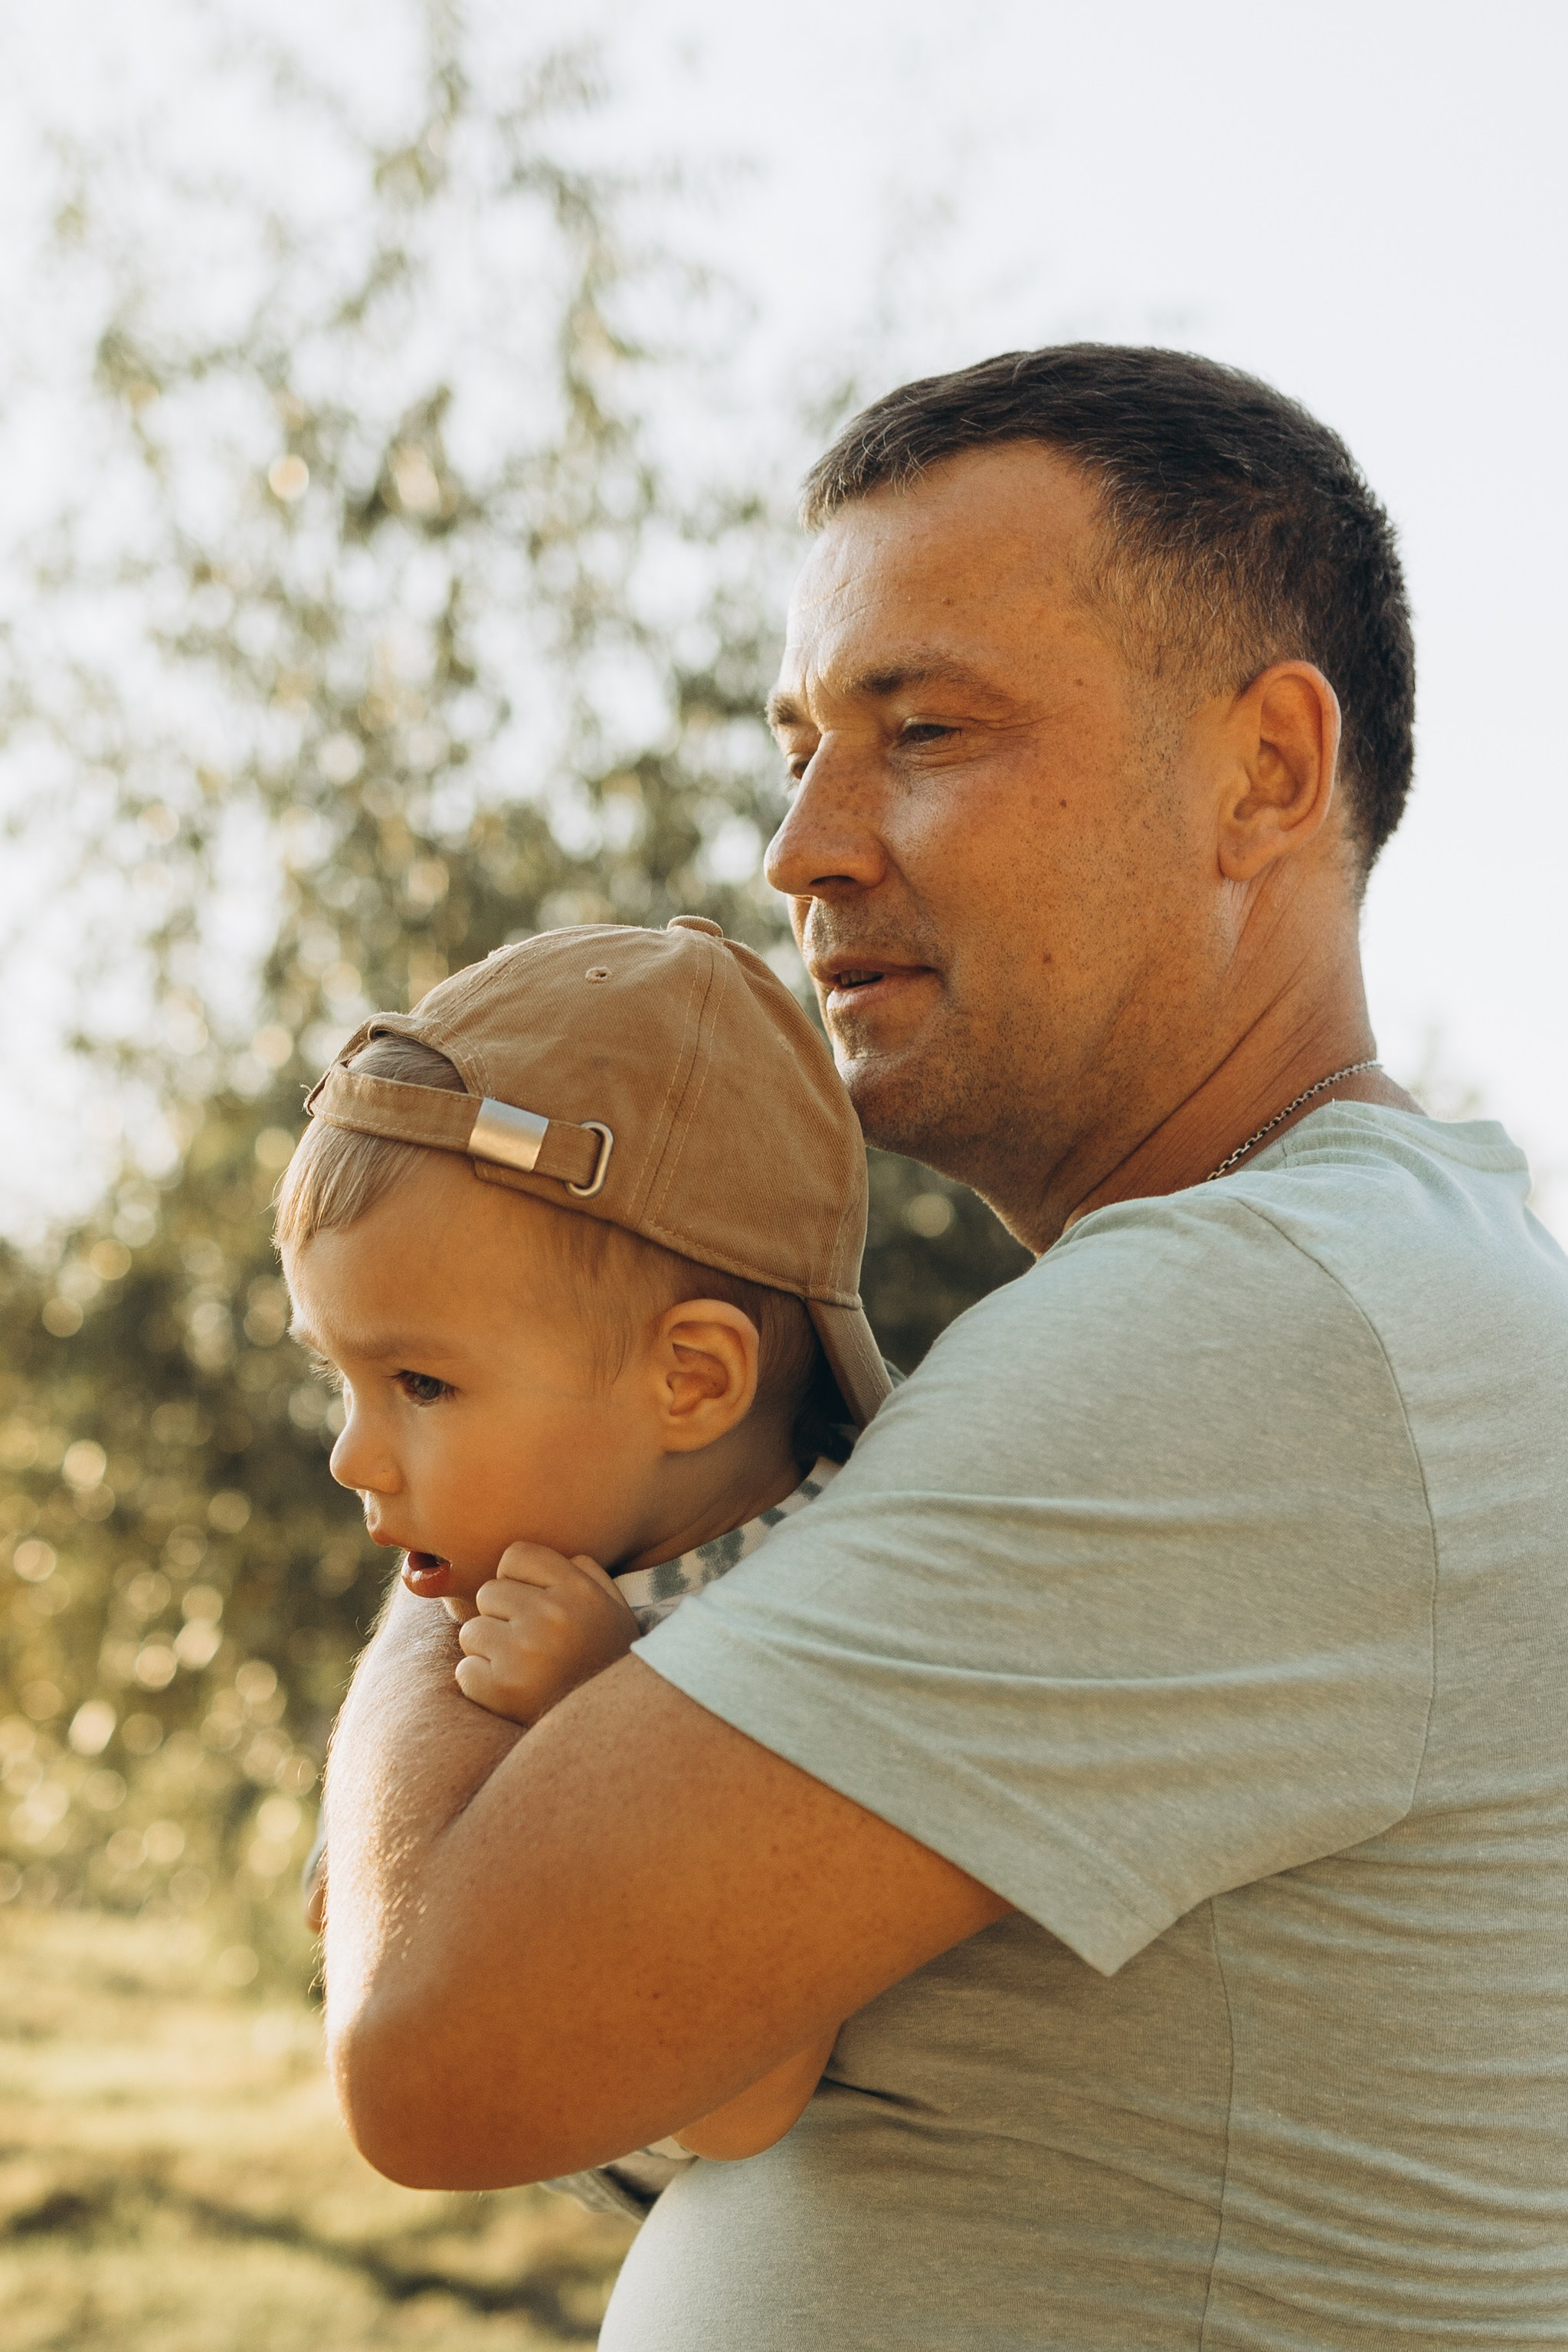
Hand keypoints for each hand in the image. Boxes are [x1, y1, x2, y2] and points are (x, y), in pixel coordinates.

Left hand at [454, 1543, 638, 1725]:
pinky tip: (511, 1692)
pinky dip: (481, 1683)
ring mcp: (523, 1653)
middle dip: (501, 1616)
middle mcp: (551, 1616)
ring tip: (520, 1668)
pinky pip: (464, 1670)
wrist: (614, 1729)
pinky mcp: (501, 1690)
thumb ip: (583, 1572)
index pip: (515, 1555)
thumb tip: (537, 1557)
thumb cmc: (607, 1662)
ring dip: (488, 1650)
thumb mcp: (612, 1609)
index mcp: (577, 1590)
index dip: (516, 1578)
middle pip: (488, 1592)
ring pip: (471, 1631)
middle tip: (527, 1643)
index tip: (528, 1602)